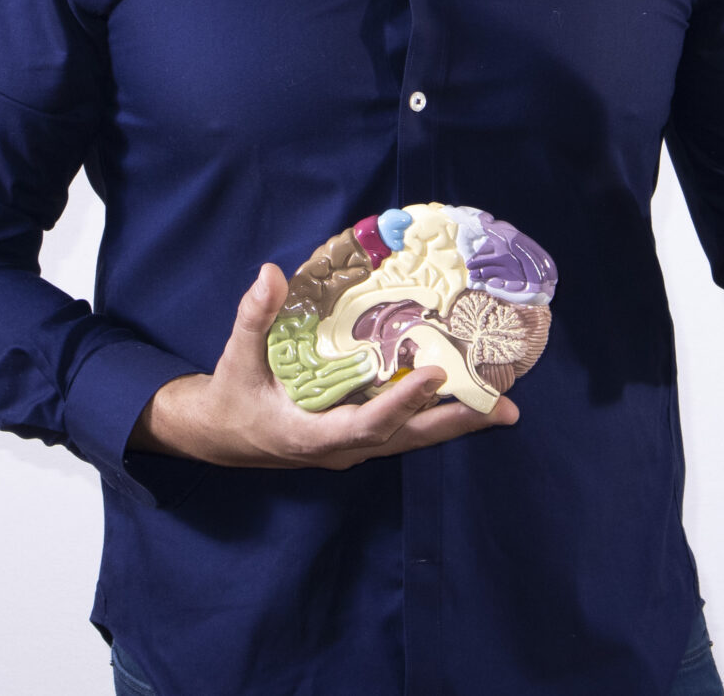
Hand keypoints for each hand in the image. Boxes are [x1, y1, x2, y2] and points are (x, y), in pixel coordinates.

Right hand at [128, 263, 519, 469]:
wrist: (221, 436)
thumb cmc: (232, 396)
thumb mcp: (236, 357)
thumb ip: (254, 317)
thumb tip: (270, 274)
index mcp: (310, 433)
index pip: (365, 424)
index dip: (400, 403)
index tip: (434, 375)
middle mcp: (340, 448)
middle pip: (406, 439)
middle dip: (454, 423)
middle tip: (502, 409)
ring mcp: (352, 448)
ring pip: (411, 438)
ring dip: (456, 422)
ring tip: (503, 408)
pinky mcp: (358, 440)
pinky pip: (404, 430)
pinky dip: (436, 415)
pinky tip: (467, 400)